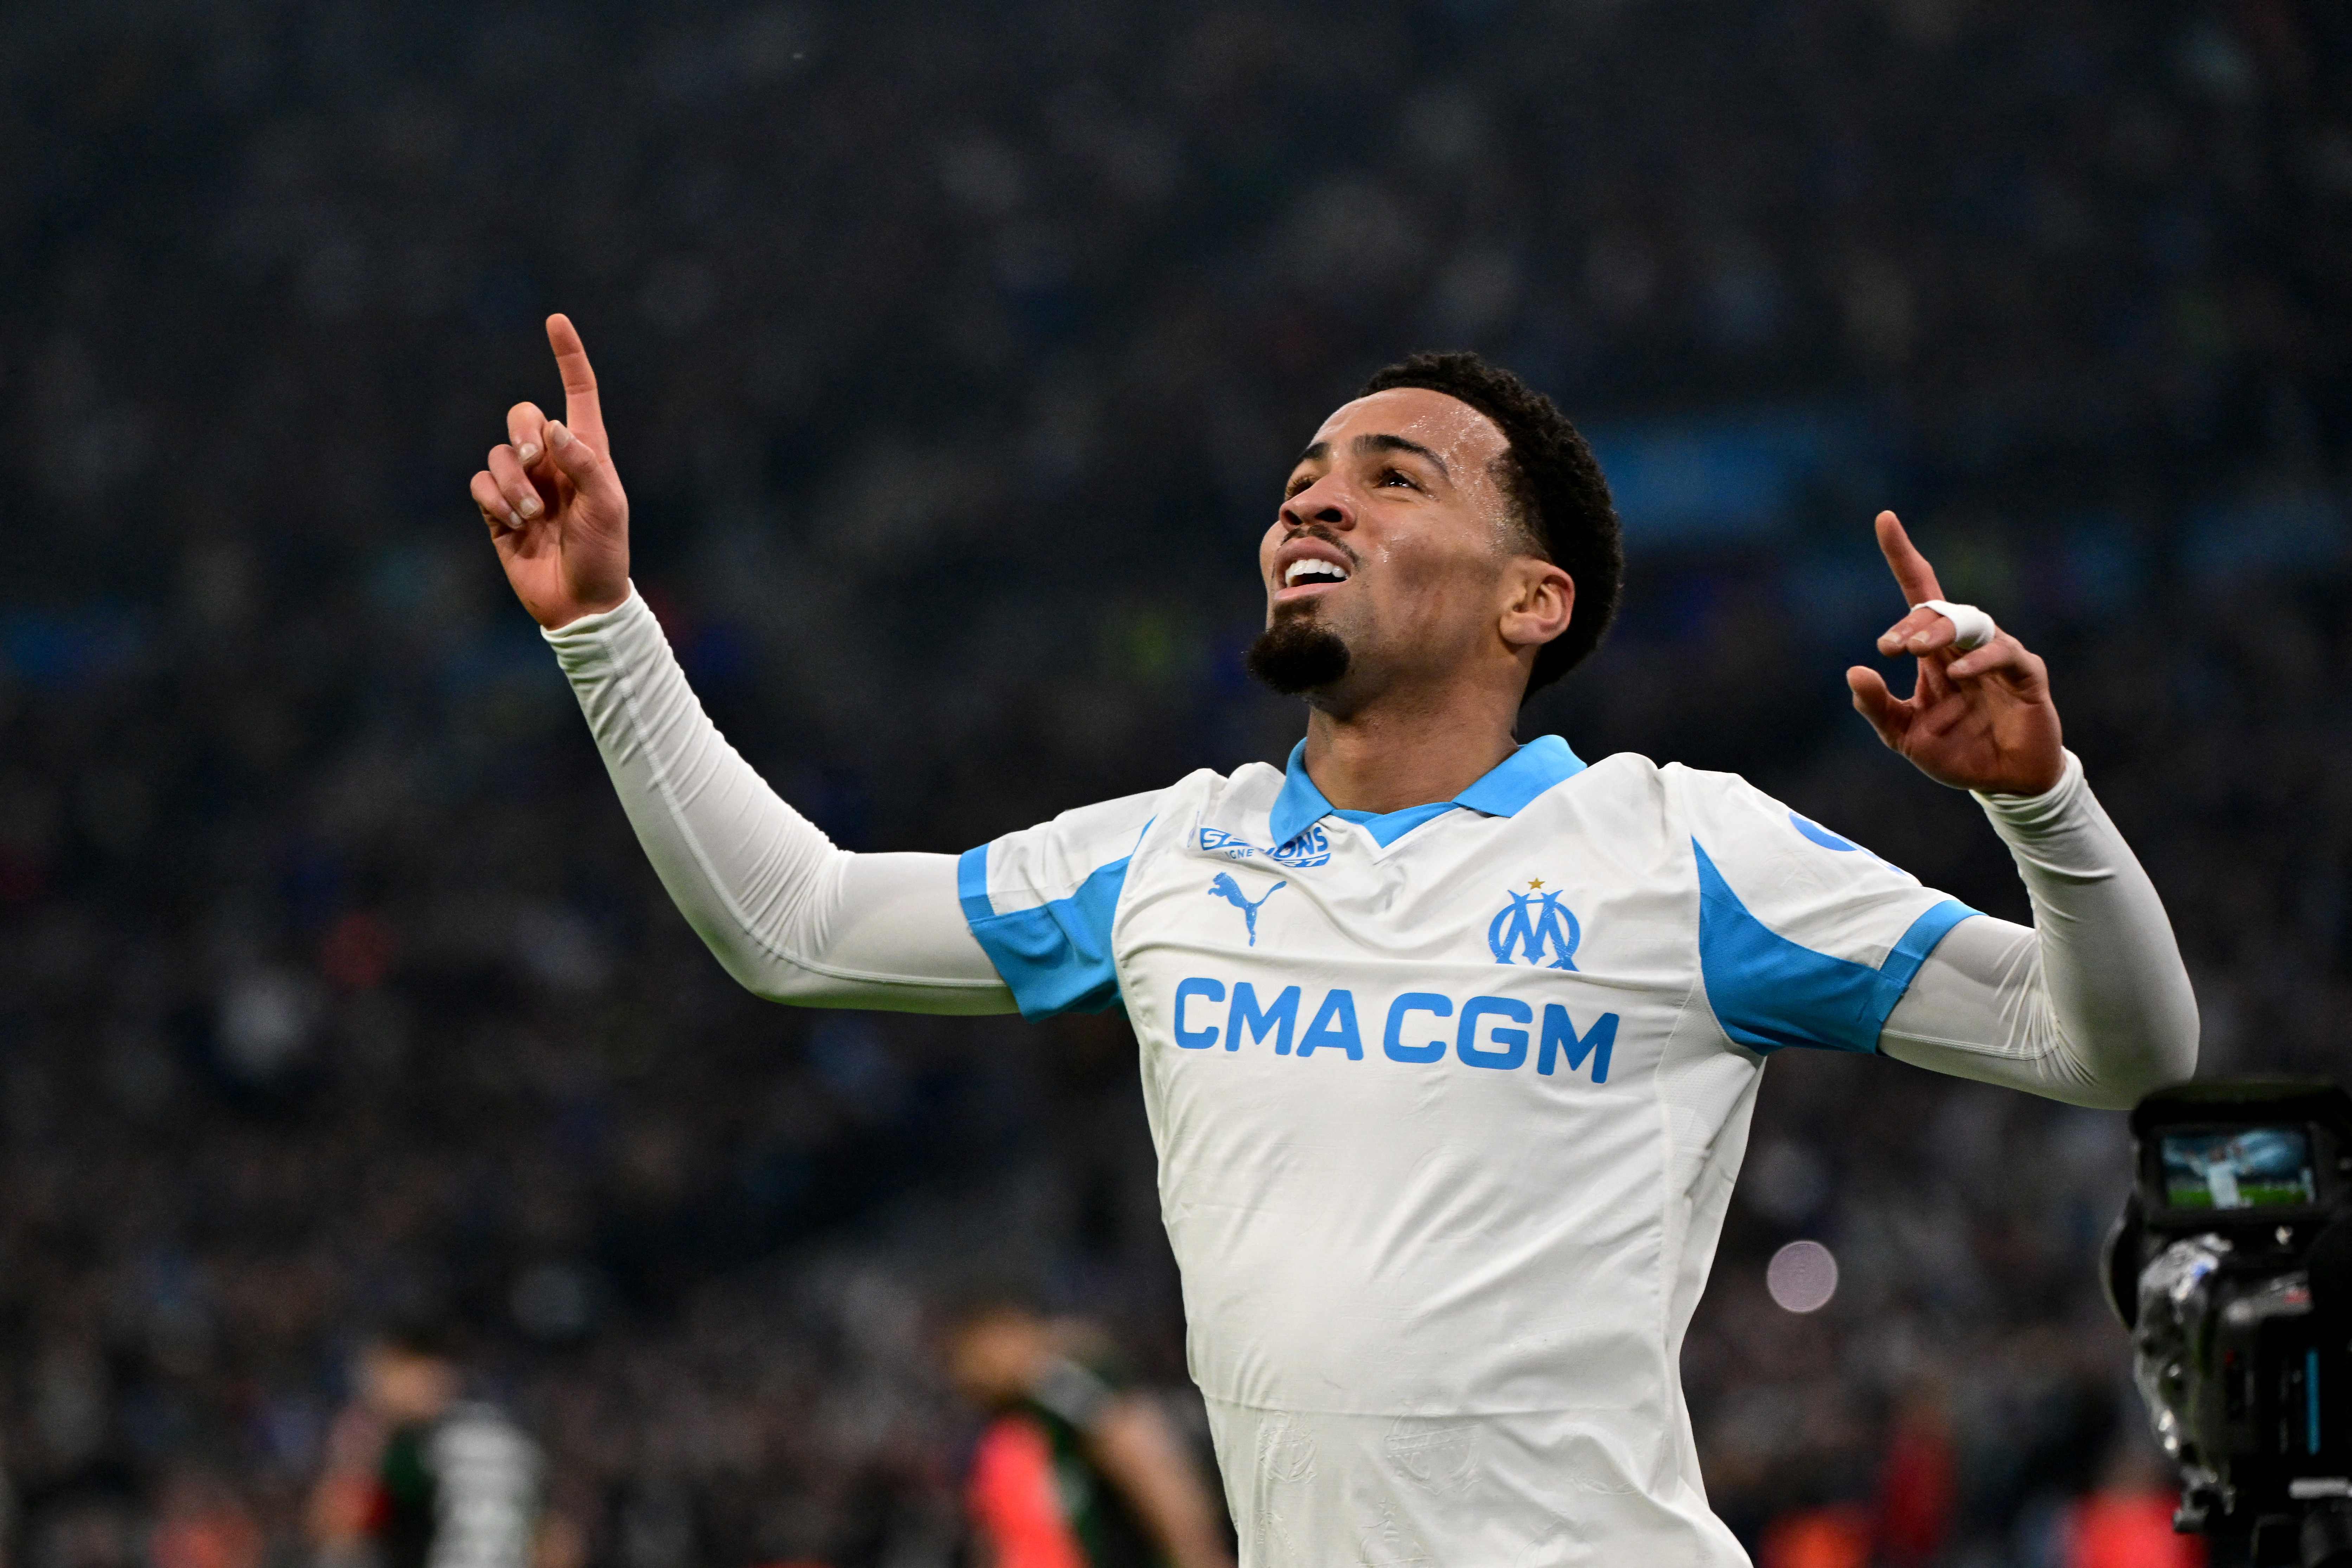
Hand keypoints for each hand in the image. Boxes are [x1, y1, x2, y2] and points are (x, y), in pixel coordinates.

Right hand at [469, 315, 630, 628]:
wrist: (580, 602)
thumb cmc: (604, 554)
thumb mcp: (607, 508)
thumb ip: (584, 463)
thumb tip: (552, 427)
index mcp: (587, 453)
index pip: (578, 394)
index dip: (568, 358)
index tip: (556, 321)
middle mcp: (552, 462)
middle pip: (522, 415)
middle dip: (522, 433)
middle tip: (533, 463)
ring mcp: (523, 485)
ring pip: (497, 453)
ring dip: (510, 481)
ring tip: (531, 515)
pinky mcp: (497, 510)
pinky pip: (480, 483)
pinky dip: (493, 499)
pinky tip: (513, 524)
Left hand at [1845, 510, 2064, 794]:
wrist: (2002, 782)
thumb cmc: (1955, 750)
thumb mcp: (1903, 734)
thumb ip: (1877, 706)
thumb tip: (1854, 671)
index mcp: (1935, 653)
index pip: (1919, 592)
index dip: (1903, 556)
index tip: (1884, 518)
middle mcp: (1966, 646)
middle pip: (1939, 609)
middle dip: (1913, 622)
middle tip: (1891, 647)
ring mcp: (1999, 656)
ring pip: (1971, 624)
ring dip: (1940, 633)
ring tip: (1915, 651)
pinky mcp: (2027, 675)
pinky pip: (2005, 655)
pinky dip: (1979, 662)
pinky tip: (1957, 675)